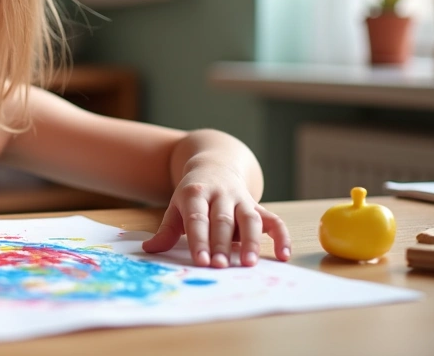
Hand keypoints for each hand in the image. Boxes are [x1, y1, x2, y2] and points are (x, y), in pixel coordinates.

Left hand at [141, 168, 291, 267]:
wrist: (215, 166)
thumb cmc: (193, 194)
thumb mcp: (176, 206)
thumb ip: (167, 229)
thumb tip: (149, 250)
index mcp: (195, 193)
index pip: (197, 218)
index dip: (199, 240)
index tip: (201, 261)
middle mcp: (220, 194)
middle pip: (222, 220)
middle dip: (222, 244)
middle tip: (221, 267)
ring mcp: (241, 199)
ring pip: (249, 218)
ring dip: (251, 242)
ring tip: (249, 263)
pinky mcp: (258, 205)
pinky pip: (274, 220)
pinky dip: (282, 237)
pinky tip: (283, 256)